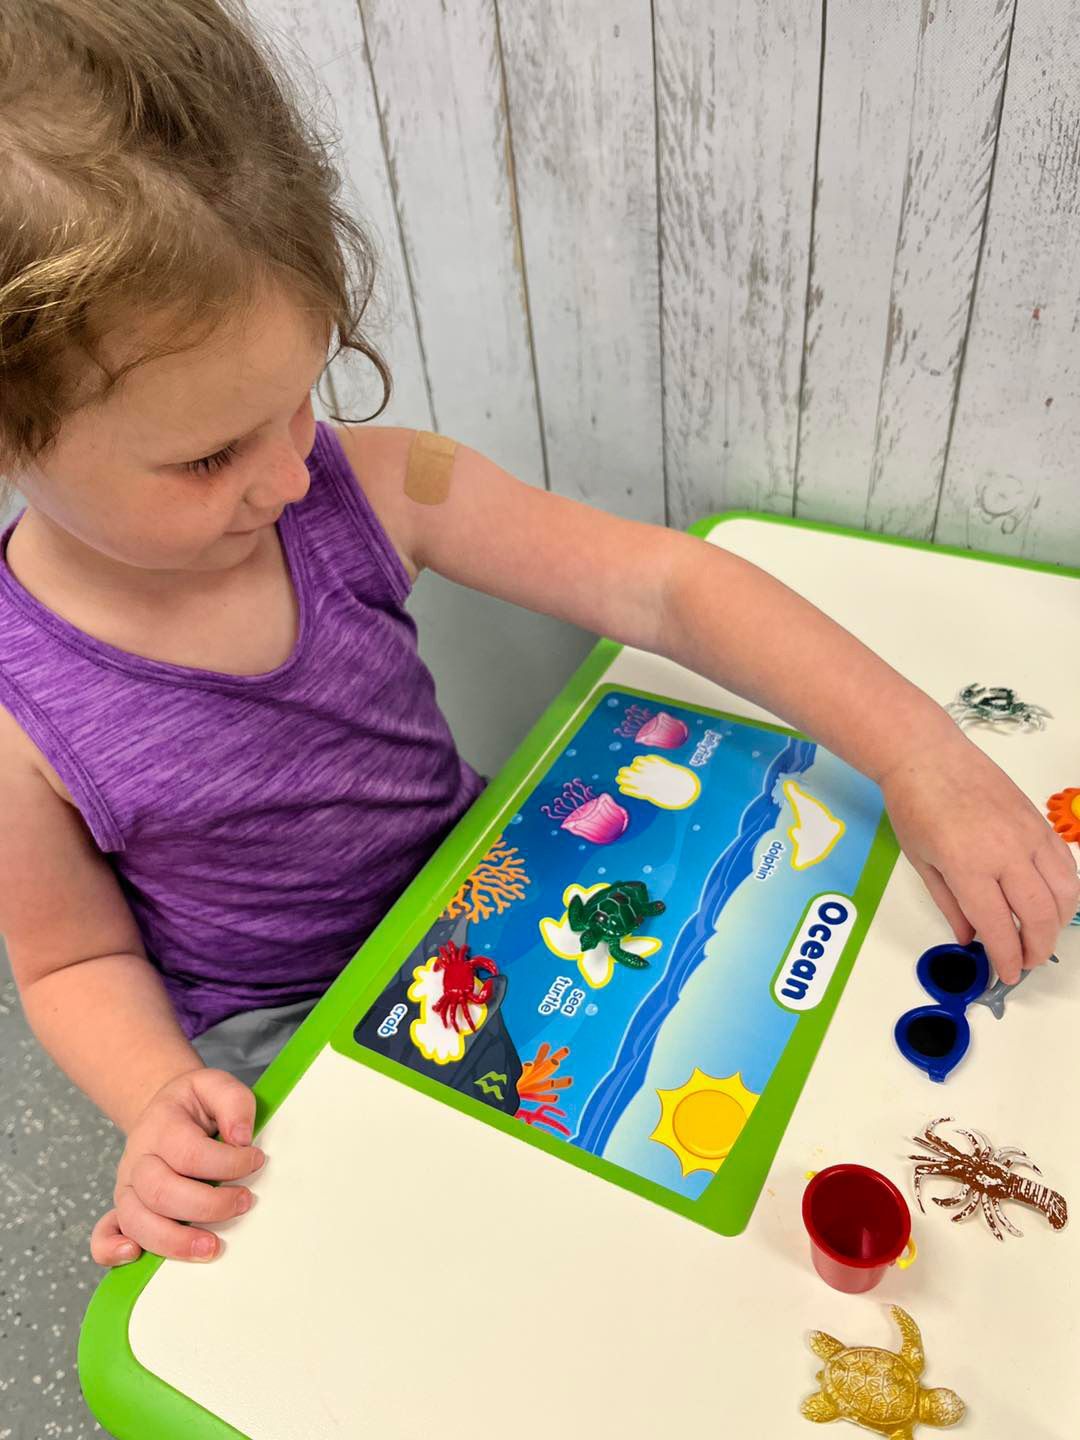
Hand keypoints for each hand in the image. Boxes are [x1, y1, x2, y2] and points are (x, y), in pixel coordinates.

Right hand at [90, 1067, 264, 1265]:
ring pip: (138, 1220)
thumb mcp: (216, 1085)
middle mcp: (138, 1159)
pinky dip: (111, 1250)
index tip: (255, 1160)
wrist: (164, 1109)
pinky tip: (134, 1257)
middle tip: (245, 1202)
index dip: (228, 1163)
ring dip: (175, 1240)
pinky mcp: (122, 1208)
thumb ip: (233, 1103)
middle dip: (209, 1206)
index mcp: (161, 1126)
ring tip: (212, 1247)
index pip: (190, 1153)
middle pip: (163, 1192)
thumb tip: (241, 1139)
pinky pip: (104, 1234)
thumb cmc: (194, 1104)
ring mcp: (127, 1187)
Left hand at [880, 730, 1078, 983]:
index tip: (1007, 975)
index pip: (999, 927)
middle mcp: (1006, 852)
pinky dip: (1065, 891)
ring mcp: (1028, 834)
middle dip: (1036, 948)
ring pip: (1064, 892)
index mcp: (968, 866)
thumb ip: (949, 905)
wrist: (927, 755)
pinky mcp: (1039, 821)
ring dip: (1058, 923)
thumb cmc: (914, 806)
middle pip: (1040, 915)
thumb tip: (969, 940)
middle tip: (1026, 962)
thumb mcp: (921, 863)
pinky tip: (1051, 902)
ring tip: (1039, 935)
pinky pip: (1065, 865)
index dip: (1007, 959)